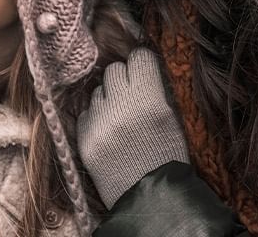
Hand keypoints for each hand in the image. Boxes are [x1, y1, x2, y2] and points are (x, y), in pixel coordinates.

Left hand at [78, 45, 189, 206]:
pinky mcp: (83, 138)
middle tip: (132, 97)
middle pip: (114, 70)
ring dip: (109, 99)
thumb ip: (158, 90)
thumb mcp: (174, 119)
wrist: (150, 200)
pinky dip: (96, 118)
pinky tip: (109, 133)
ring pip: (97, 90)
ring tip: (122, 119)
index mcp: (150, 101)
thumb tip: (144, 63)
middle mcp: (121, 108)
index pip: (138, 58)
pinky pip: (86, 112)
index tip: (144, 73)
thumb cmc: (168, 158)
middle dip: (124, 80)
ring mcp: (98, 123)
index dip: (142, 65)